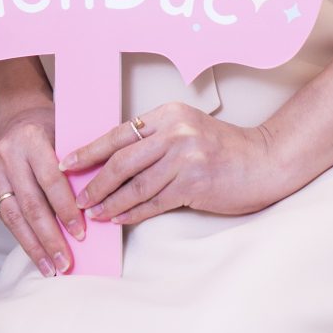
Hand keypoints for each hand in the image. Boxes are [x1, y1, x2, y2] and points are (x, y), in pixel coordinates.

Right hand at [0, 104, 82, 277]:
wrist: (16, 116)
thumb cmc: (50, 128)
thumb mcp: (66, 135)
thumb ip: (76, 166)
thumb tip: (96, 209)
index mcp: (31, 139)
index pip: (51, 181)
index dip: (66, 210)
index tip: (81, 235)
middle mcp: (7, 155)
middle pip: (31, 204)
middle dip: (50, 238)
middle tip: (66, 264)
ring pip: (13, 216)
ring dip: (34, 246)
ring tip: (51, 268)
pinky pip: (5, 216)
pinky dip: (22, 236)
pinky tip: (36, 253)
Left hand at [63, 103, 292, 224]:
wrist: (264, 162)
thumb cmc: (225, 149)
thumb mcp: (188, 131)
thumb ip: (155, 140)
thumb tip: (112, 162)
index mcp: (169, 114)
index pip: (119, 133)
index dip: (89, 150)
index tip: (67, 162)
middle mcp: (175, 132)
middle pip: (121, 160)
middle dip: (94, 181)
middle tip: (76, 197)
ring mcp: (185, 157)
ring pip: (134, 185)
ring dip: (109, 202)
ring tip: (93, 213)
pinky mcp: (194, 183)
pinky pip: (153, 202)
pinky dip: (132, 212)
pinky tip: (118, 219)